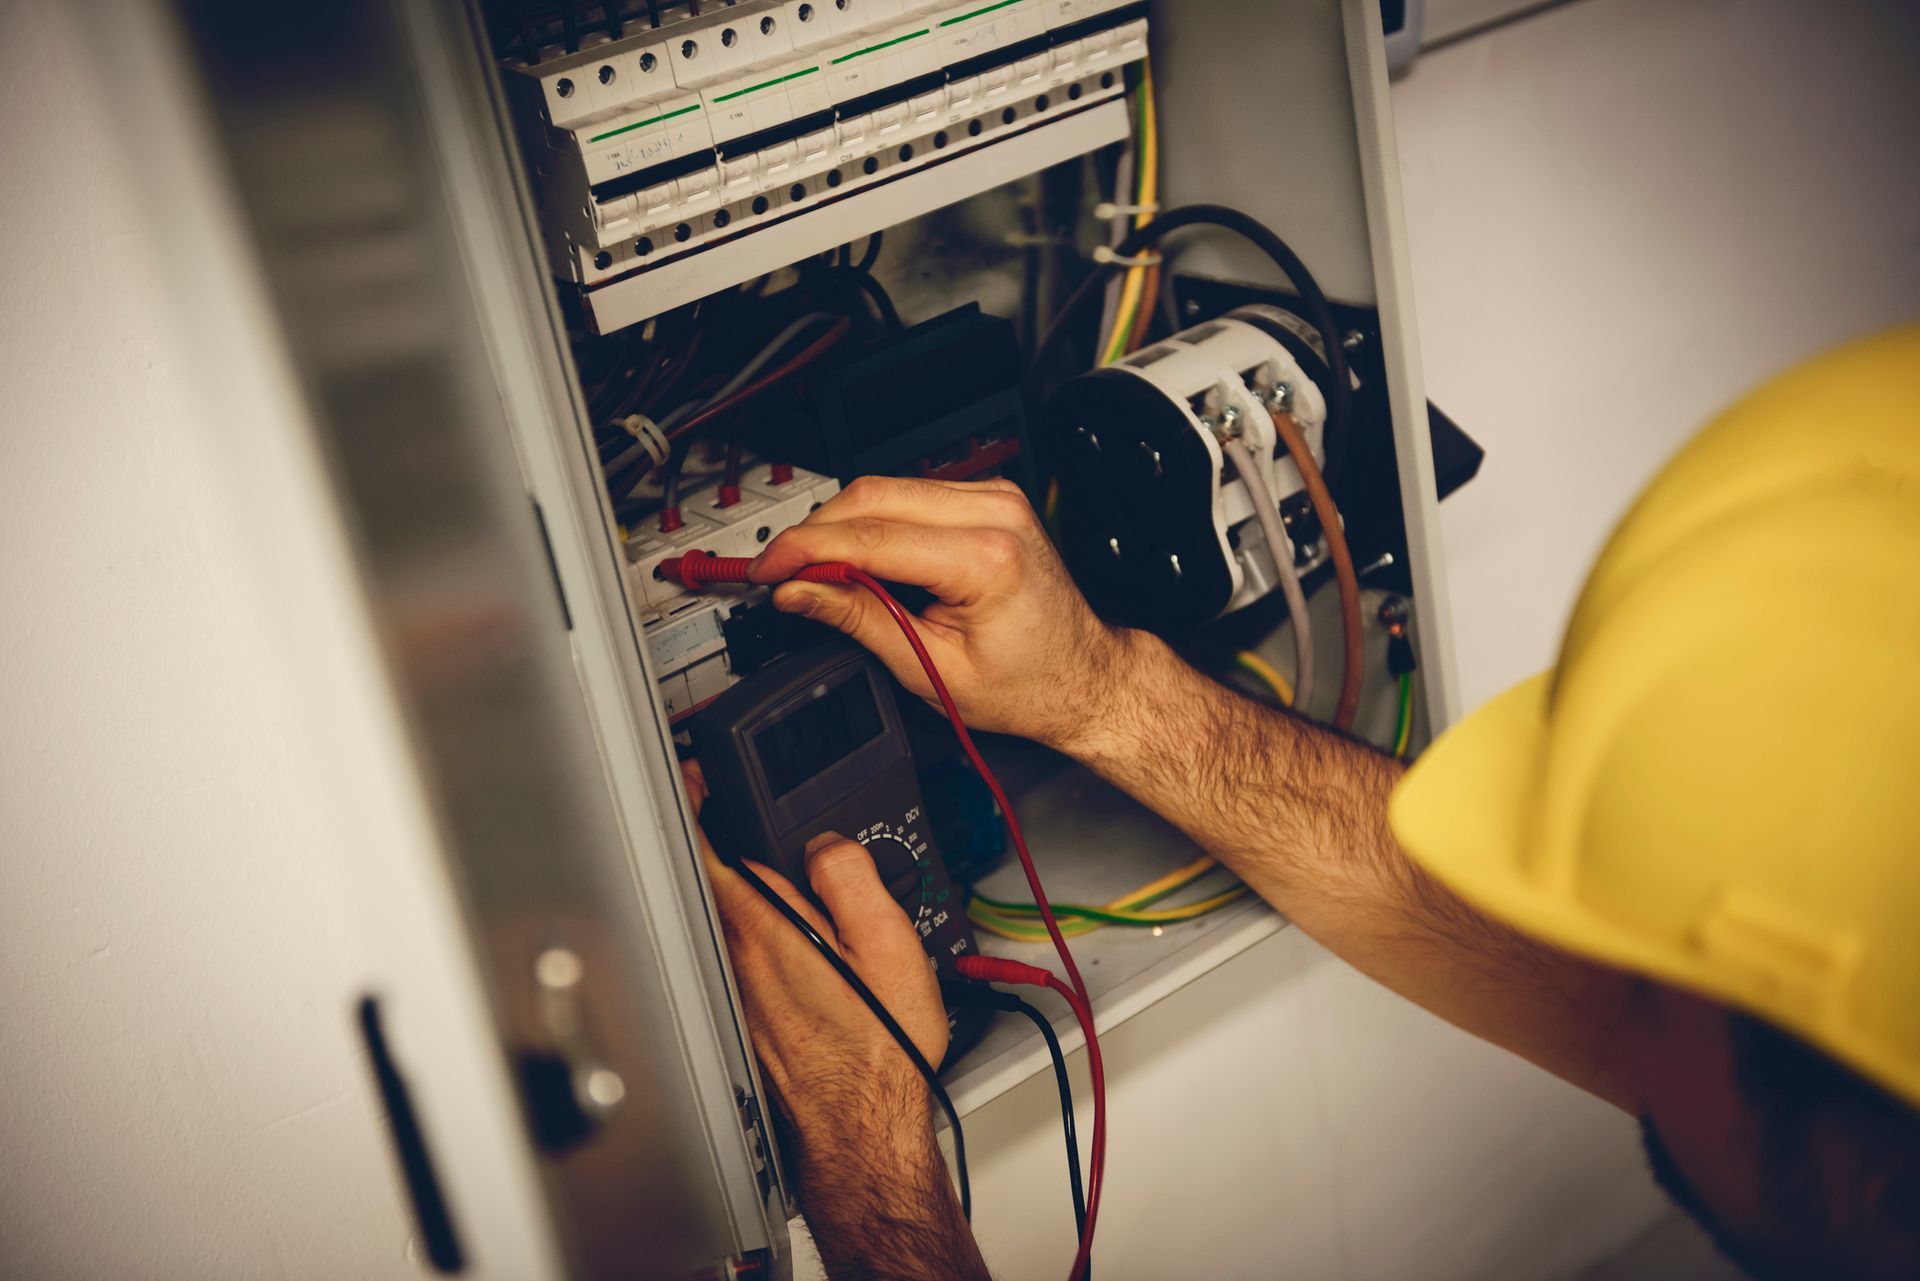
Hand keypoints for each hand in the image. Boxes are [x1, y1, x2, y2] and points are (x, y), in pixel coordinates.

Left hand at [683, 764, 946, 1154]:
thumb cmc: (881, 1047)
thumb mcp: (890, 944)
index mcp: (768, 927)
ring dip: (749, 891)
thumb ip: (852, 877)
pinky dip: (760, 936)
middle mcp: (741, 957)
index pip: (705, 847)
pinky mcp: (748, 1016)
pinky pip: (742, 956)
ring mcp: (739, 989)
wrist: (863, 1125)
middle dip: (733, 843)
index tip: (694, 774)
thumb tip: (827, 842)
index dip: (693, 800)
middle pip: (716, 879)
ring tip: (790, 882)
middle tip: (753, 816)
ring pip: (729, 918)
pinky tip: (802, 948)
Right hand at [751, 476, 1133, 754]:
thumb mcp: (931, 669)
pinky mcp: (988, 498)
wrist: (1083, 676)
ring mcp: (995, 498)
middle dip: (815, 532)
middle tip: (781, 572)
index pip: (869, 537)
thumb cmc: (1030, 682)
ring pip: (887, 488)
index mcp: (986, 557)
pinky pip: (911, 493)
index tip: (768, 570)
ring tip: (817, 572)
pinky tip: (859, 557)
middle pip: (872, 496)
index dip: (805, 550)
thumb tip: (802, 592)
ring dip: (842, 525)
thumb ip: (860, 620)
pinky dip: (874, 522)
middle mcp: (994, 512)